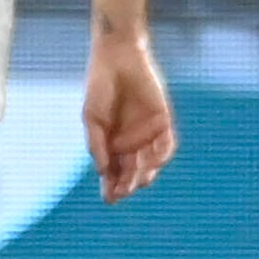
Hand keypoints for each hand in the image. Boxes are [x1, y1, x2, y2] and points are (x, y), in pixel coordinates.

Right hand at [83, 32, 177, 202]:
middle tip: (121, 193)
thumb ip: (97, 144)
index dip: (111, 185)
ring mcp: (148, 133)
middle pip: (132, 170)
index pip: (113, 170)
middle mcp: (131, 141)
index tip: (109, 199)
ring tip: (136, 184)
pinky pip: (166, 145)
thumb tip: (102, 172)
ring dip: (144, 175)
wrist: (117, 60)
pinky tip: (151, 165)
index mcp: (111, 142)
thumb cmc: (99, 88)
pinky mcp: (163, 122)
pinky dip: (160, 157)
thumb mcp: (92, 119)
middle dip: (127, 184)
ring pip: (149, 163)